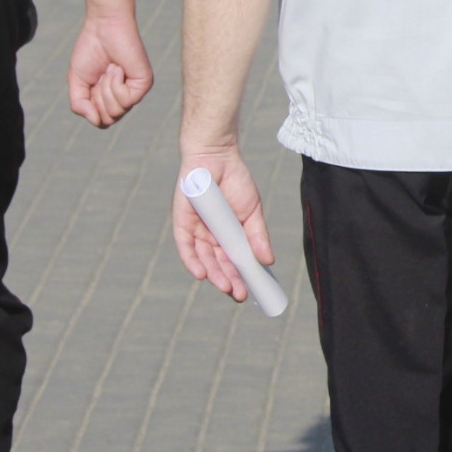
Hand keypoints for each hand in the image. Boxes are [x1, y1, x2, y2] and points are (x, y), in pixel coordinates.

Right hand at [68, 12, 152, 127]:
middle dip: (97, 98)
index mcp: (110, 98)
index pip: (101, 120)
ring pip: (116, 112)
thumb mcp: (77, 81)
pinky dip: (115, 84)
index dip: (90, 106)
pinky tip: (117, 68)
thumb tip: (94, 119)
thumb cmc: (90, 50)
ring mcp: (135, 91)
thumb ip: (79, 104)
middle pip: (108, 120)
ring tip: (109, 69)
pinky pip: (126, 100)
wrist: (103, 27)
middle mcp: (125, 97)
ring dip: (105, 90)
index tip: (91, 82)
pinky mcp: (144, 83)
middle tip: (100, 76)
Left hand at [173, 145, 272, 300]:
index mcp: (228, 236)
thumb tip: (269, 261)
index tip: (252, 290)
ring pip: (203, 259)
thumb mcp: (252, 212)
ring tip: (227, 287)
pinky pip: (185, 246)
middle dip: (229, 280)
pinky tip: (202, 274)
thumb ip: (257, 236)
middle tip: (240, 293)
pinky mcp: (182, 222)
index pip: (234, 262)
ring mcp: (196, 230)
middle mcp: (211, 236)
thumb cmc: (236, 182)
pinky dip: (193, 261)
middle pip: (218, 264)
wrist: (216, 157)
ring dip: (214, 275)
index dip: (242, 277)